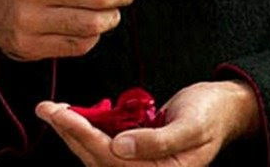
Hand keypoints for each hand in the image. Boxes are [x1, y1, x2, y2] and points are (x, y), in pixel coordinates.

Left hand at [37, 80, 261, 165]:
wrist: (224, 108)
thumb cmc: (211, 113)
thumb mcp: (192, 124)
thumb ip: (158, 140)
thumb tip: (120, 147)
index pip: (113, 160)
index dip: (85, 136)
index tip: (63, 115)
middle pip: (99, 161)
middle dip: (70, 134)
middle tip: (45, 108)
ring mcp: (142, 165)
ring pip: (97, 156)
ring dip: (73, 133)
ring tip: (51, 110)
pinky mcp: (136, 153)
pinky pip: (104, 148)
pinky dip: (86, 131)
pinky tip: (73, 115)